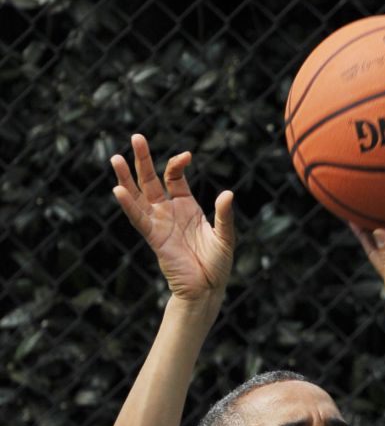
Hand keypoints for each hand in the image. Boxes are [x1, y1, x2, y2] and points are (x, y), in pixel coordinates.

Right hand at [110, 133, 234, 301]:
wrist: (208, 289)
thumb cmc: (217, 264)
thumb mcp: (225, 236)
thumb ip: (224, 216)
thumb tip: (227, 194)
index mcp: (187, 206)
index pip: (174, 177)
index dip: (177, 165)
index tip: (186, 156)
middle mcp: (169, 211)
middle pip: (151, 180)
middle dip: (143, 160)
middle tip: (136, 137)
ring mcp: (160, 223)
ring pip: (139, 196)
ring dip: (127, 178)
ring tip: (116, 158)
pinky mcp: (154, 238)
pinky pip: (139, 219)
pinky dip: (129, 206)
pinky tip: (118, 190)